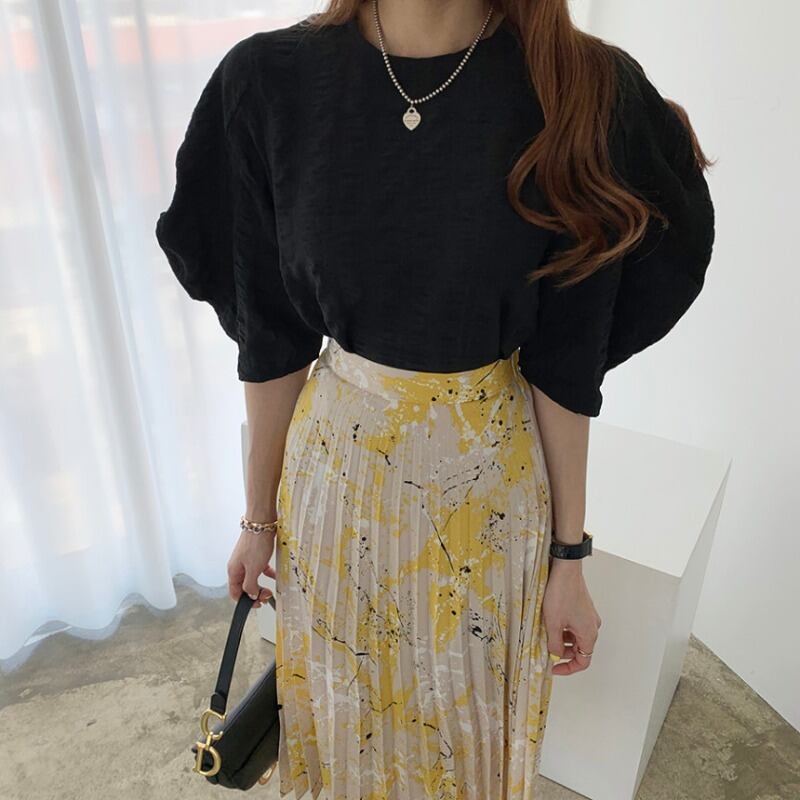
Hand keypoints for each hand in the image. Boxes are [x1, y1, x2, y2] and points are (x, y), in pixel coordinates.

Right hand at [227, 528, 276, 608]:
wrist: (261, 522)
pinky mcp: (255, 554)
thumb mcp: (253, 569)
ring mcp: (246, 560)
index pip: (234, 593)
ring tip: (270, 590)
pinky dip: (266, 573)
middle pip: (243, 586)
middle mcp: (238, 566)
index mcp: (233, 571)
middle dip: (254, 594)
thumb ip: (250, 585)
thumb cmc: (255, 544)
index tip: (257, 604)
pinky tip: (274, 575)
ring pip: (252, 578)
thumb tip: (250, 596)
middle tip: (266, 597)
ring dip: (260, 585)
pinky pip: (259, 568)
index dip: (245, 602)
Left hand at [542, 558, 601, 675]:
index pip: (583, 661)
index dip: (568, 668)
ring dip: (561, 639)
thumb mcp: (553, 624)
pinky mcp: (582, 606)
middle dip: (562, 652)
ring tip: (545, 633)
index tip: (554, 668)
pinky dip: (563, 628)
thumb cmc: (561, 593)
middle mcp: (592, 626)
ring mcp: (588, 616)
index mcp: (589, 634)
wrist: (566, 568)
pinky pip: (574, 624)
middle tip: (546, 650)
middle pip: (579, 649)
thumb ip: (554, 644)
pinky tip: (550, 621)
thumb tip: (554, 655)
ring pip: (575, 636)